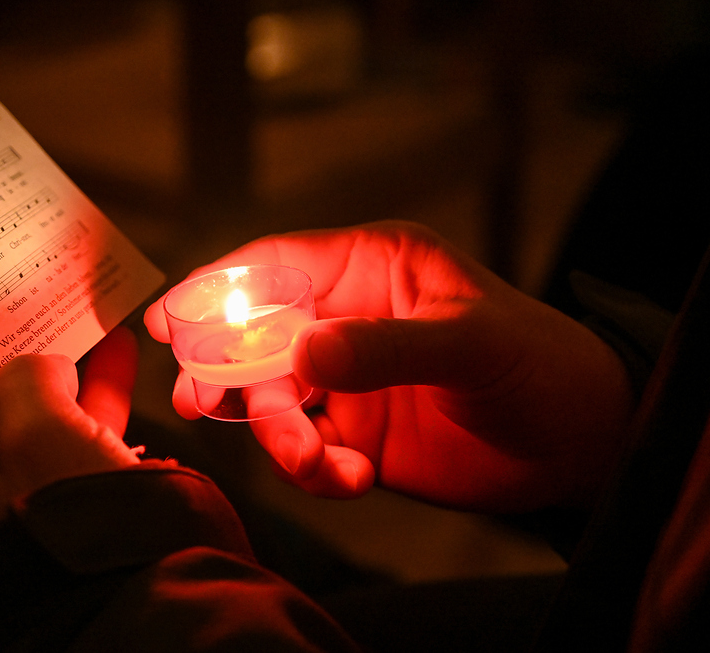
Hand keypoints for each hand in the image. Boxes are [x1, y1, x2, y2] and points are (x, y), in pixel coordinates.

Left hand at [0, 326, 139, 571]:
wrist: (147, 576)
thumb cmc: (69, 514)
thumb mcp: (38, 429)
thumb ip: (28, 377)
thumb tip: (46, 364)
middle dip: (20, 363)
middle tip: (27, 318)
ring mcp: (38, 497)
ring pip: (48, 419)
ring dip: (69, 372)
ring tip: (83, 323)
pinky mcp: (84, 495)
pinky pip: (85, 434)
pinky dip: (100, 395)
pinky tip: (117, 354)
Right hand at [145, 222, 633, 512]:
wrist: (575, 445)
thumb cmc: (538, 365)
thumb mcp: (470, 342)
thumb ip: (385, 346)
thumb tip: (302, 354)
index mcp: (371, 268)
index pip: (276, 265)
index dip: (216, 288)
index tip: (168, 319)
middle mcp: (347, 318)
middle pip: (254, 337)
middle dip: (226, 373)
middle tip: (199, 404)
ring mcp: (346, 378)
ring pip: (271, 401)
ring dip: (278, 436)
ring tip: (317, 461)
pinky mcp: (352, 432)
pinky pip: (304, 450)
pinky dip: (315, 471)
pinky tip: (356, 478)